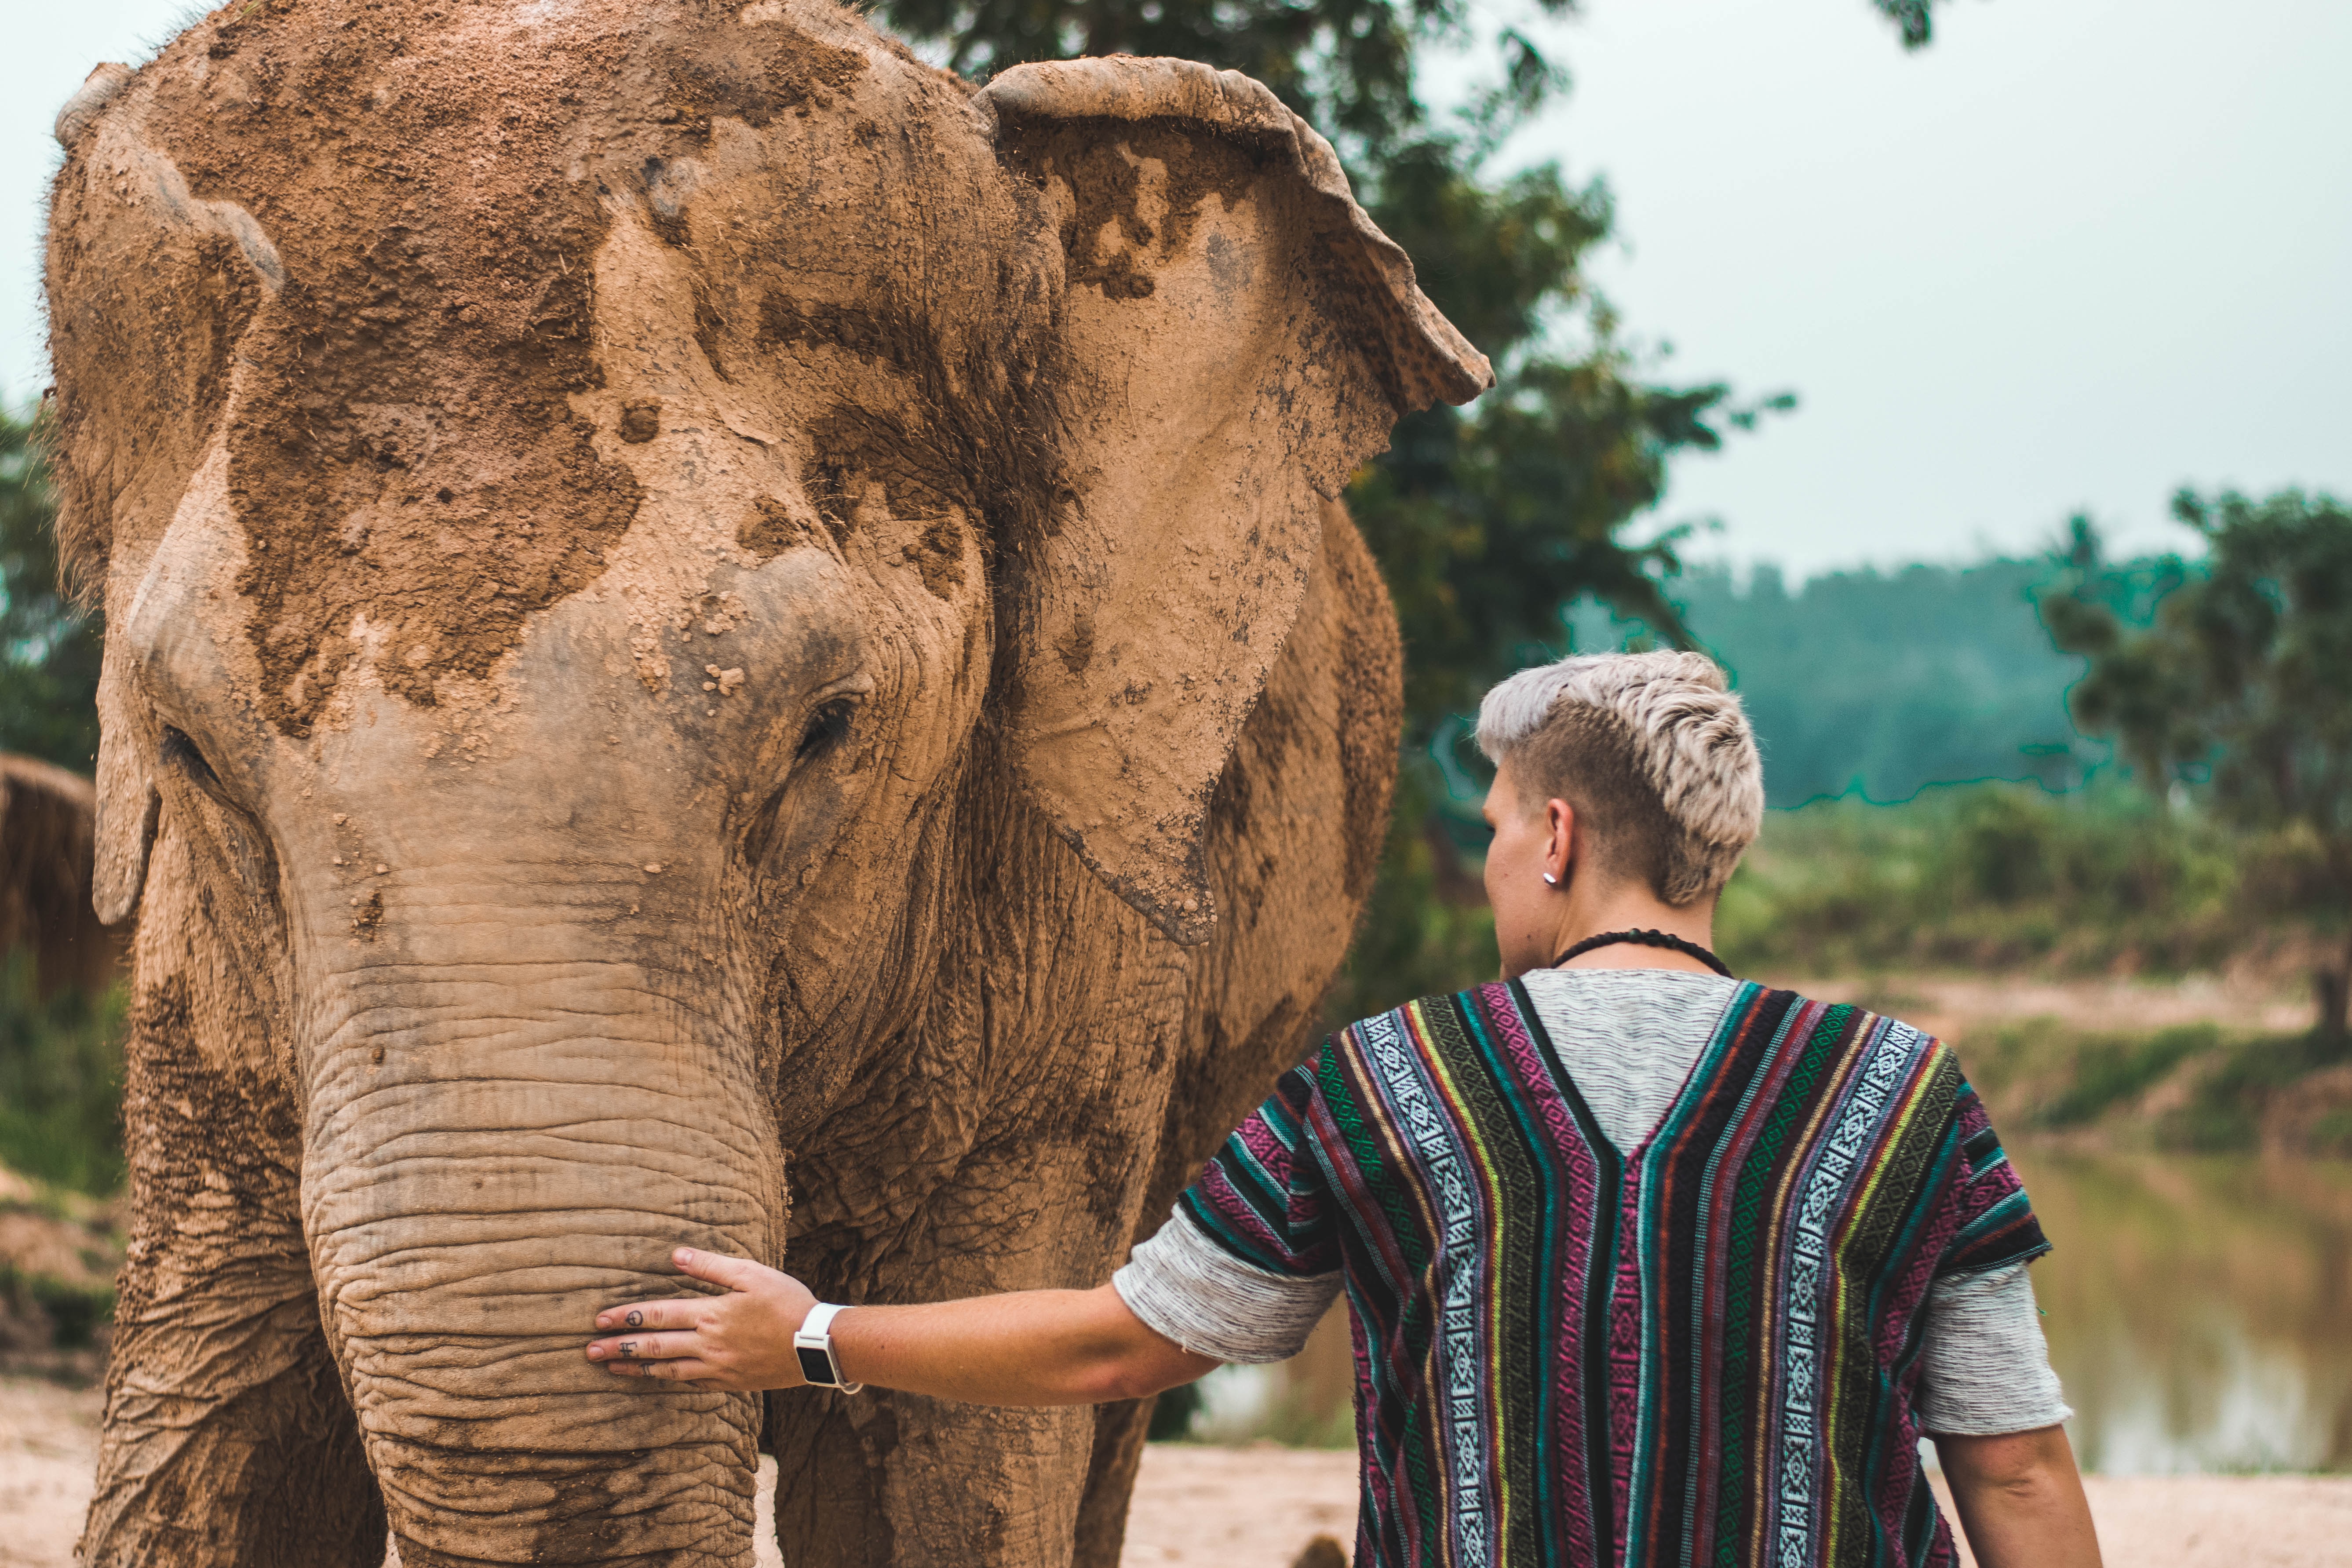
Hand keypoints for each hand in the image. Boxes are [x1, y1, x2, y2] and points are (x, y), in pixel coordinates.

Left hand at [585, 1247, 818, 1390]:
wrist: (817, 1344)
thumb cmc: (787, 1302)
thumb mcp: (751, 1274)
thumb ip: (711, 1267)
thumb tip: (677, 1256)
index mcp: (710, 1314)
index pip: (656, 1315)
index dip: (625, 1317)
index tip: (599, 1320)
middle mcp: (707, 1344)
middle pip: (653, 1347)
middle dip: (619, 1349)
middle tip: (589, 1352)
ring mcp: (717, 1367)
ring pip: (666, 1371)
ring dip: (635, 1370)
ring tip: (611, 1370)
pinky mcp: (729, 1382)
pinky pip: (690, 1383)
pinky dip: (668, 1381)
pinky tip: (657, 1379)